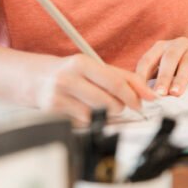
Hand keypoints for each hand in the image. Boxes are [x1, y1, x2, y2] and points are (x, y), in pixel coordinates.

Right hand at [34, 54, 155, 124]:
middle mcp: (68, 78)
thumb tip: (149, 94)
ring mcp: (59, 96)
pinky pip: (82, 124)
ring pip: (96, 116)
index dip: (132, 97)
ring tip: (98, 107)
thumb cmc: (72, 74)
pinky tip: (83, 112)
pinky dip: (89, 122)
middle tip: (117, 106)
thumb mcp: (95, 68)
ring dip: (104, 116)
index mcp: (82, 63)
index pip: (116, 83)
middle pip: (108, 103)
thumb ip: (125, 78)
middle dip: (119, 108)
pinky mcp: (53, 113)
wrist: (38, 79)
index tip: (140, 104)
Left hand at [135, 36, 187, 95]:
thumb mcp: (166, 65)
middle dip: (163, 77)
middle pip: (169, 59)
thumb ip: (153, 76)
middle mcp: (178, 44)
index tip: (140, 90)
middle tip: (160, 93)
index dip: (142, 74)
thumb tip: (141, 95)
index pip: (148, 59)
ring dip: (181, 78)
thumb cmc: (181, 62)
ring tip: (176, 93)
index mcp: (161, 47)